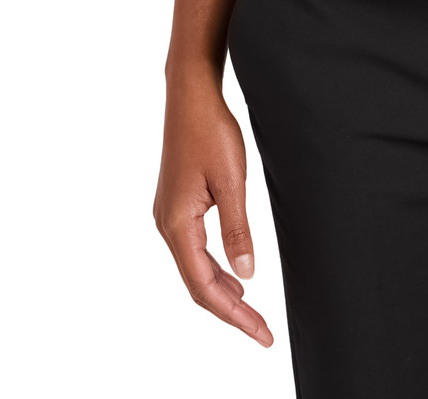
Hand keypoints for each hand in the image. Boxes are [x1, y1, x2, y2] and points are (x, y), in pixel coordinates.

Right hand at [153, 67, 272, 346]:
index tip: (261, 333)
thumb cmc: (211, 131)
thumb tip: (247, 276)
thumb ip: (238, 230)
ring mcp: (168, 215)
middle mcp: (166, 225)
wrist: (191, 94)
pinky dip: (213, 268)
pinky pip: (192, 249)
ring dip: (220, 291)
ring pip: (194, 267)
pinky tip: (232, 273)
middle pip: (196, 283)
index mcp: (178, 224)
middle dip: (229, 311)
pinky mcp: (176, 204)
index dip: (234, 316)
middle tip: (261, 330)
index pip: (204, 287)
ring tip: (250, 310)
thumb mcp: (232, 182)